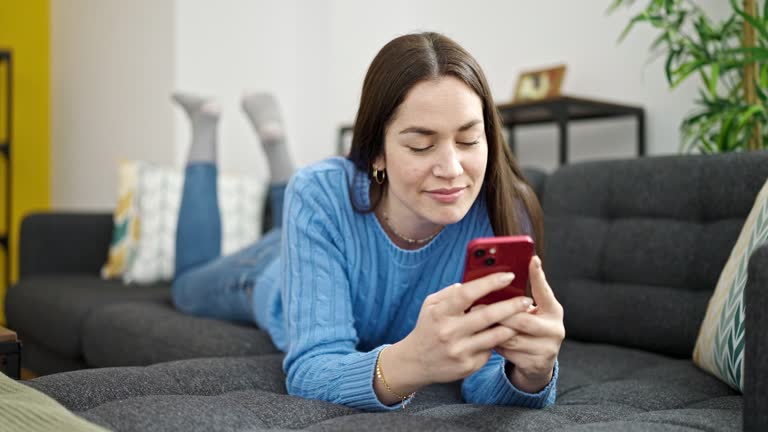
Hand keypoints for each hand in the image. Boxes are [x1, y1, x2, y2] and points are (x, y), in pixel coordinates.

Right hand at [393, 272, 535, 387]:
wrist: (415, 362)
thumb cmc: (427, 328)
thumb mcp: (430, 305)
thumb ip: (451, 292)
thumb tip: (474, 283)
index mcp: (440, 312)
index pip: (468, 293)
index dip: (490, 283)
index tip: (509, 276)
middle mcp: (449, 332)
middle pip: (487, 315)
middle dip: (511, 306)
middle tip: (527, 300)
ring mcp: (459, 351)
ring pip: (495, 336)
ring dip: (512, 326)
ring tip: (524, 317)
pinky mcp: (467, 366)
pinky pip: (490, 350)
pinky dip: (498, 341)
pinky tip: (504, 335)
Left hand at [473, 256, 563, 392]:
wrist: (538, 363)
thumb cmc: (528, 329)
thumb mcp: (529, 313)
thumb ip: (519, 300)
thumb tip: (497, 277)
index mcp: (554, 311)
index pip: (545, 291)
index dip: (538, 275)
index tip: (532, 259)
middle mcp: (555, 329)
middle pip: (522, 319)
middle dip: (497, 313)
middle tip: (477, 306)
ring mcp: (547, 348)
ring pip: (511, 337)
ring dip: (491, 330)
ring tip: (476, 323)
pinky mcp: (536, 364)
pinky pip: (508, 353)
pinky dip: (493, 345)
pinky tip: (484, 340)